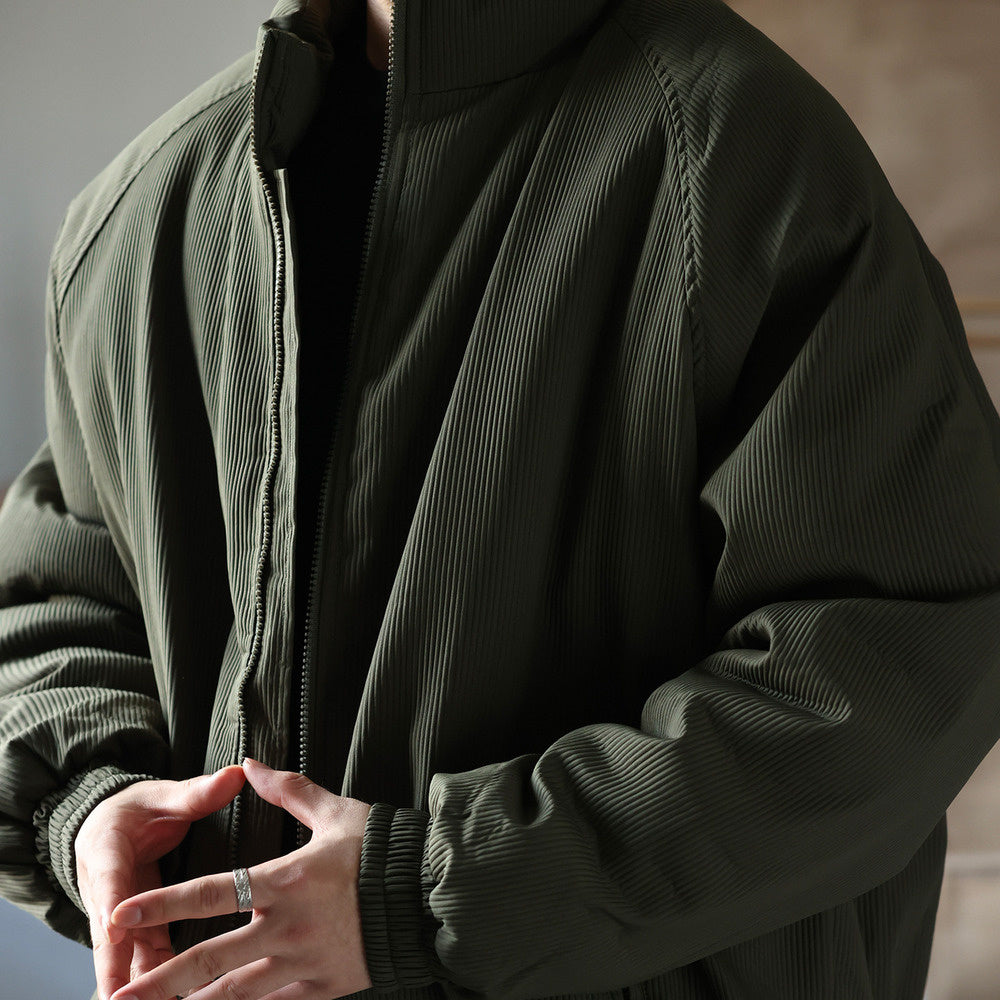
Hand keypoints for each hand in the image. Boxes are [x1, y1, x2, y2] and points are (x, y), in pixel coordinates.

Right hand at [75, 765, 246, 999]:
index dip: (111, 900)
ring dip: (135, 984)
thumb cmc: (140, 810)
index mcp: (108, 848)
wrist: (108, 827)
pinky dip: (153, 983)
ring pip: (124, 955)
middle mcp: (107, 889)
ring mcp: (118, 916)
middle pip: (108, 932)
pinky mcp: (135, 933)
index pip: (109, 875)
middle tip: (119, 996)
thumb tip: (237, 774)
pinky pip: (143, 959)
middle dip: (113, 965)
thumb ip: (198, 792)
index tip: (115, 923)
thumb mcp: (163, 796)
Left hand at [107, 757, 374, 999]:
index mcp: (284, 881)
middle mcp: (286, 928)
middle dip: (159, 981)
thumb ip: (287, 790)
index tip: (121, 914)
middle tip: (119, 997)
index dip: (162, 904)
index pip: (209, 894)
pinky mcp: (324, 988)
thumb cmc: (381, 850)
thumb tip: (249, 764)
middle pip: (209, 959)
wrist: (429, 892)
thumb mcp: (336, 812)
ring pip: (236, 995)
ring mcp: (304, 964)